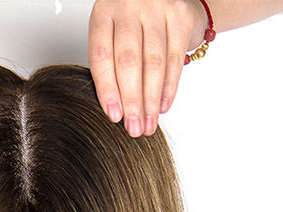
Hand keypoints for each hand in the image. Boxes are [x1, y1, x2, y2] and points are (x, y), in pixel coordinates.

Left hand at [88, 0, 207, 136]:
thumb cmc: (135, 20)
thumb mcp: (115, 34)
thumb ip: (112, 63)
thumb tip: (114, 110)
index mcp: (104, 11)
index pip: (101, 56)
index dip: (107, 89)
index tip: (113, 115)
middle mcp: (128, 5)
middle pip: (128, 61)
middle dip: (132, 101)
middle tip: (133, 127)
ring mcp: (156, 7)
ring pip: (153, 63)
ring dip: (151, 100)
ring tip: (148, 123)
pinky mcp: (180, 15)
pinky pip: (174, 59)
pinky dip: (169, 87)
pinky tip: (163, 105)